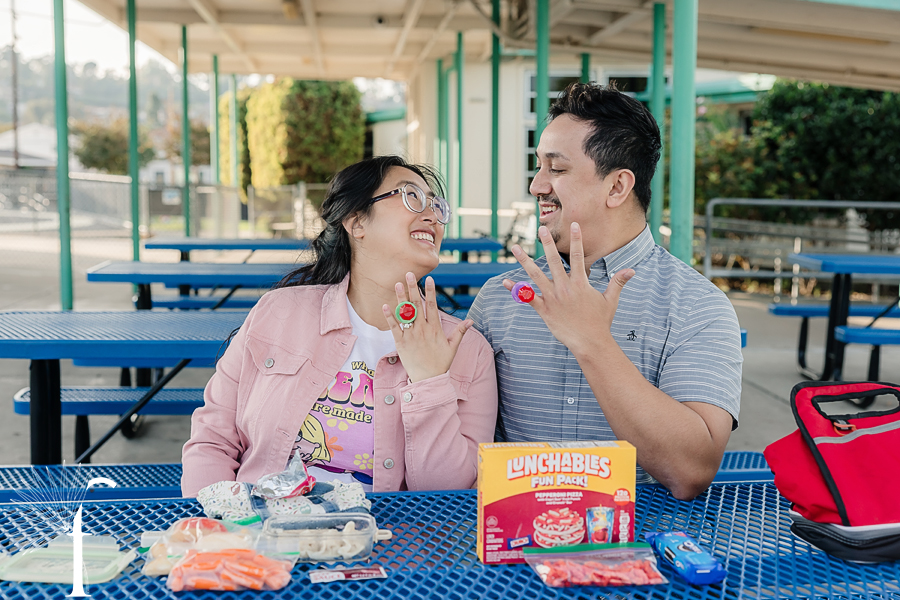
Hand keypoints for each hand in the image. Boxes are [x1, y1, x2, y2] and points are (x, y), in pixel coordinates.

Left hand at [382, 272, 471, 382]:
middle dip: (413, 288)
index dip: (431, 291)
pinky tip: (385, 305)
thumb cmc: (441, 363)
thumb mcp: (453, 347)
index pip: (432, 305)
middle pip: (417, 305)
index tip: (429, 278)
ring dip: (400, 298)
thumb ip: (460, 332)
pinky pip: (394, 327)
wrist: (428, 380)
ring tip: (397, 284)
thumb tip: (471, 321)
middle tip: (409, 274)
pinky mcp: (401, 343)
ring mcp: (411, 335)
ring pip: (405, 313)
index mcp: (435, 328)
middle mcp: (422, 329)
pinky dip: (390, 317)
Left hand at [502, 223, 633, 355]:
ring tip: (515, 247)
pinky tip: (504, 282)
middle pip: (553, 260)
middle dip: (547, 243)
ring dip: (524, 260)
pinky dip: (515, 290)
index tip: (574, 224)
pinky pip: (527, 297)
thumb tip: (632, 270)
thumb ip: (618, 282)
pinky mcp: (544, 310)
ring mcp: (552, 298)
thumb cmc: (601, 322)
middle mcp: (564, 287)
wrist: (590, 343)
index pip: (577, 256)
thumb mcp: (611, 300)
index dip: (576, 239)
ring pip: (535, 275)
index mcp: (580, 283)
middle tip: (541, 228)